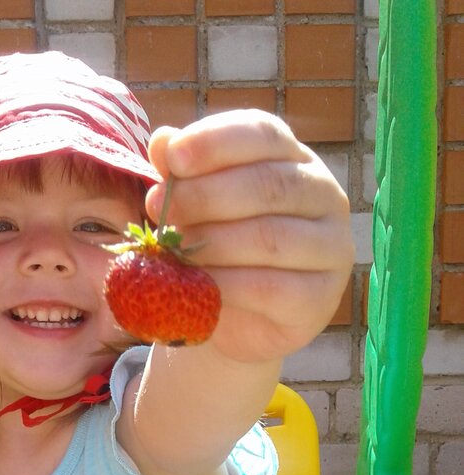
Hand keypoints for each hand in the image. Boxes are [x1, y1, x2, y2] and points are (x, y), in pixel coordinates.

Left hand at [146, 111, 354, 364]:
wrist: (239, 324)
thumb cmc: (221, 253)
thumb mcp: (198, 210)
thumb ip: (185, 176)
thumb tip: (162, 140)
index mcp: (295, 159)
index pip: (264, 134)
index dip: (216, 142)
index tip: (172, 158)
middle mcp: (324, 196)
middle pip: (268, 185)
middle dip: (206, 195)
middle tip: (160, 209)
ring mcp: (331, 247)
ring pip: (270, 237)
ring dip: (212, 243)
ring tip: (172, 249)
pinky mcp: (323, 297)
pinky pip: (272, 288)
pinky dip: (228, 286)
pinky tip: (197, 287)